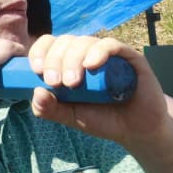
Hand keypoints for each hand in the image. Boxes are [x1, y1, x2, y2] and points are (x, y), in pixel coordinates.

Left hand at [27, 35, 167, 147]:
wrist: (136, 130)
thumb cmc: (101, 119)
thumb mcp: (70, 117)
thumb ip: (50, 109)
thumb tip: (35, 93)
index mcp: (68, 62)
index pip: (49, 44)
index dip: (40, 52)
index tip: (37, 71)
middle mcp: (86, 54)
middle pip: (64, 42)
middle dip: (55, 60)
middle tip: (55, 82)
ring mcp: (107, 54)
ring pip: (84, 42)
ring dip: (73, 59)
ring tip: (72, 83)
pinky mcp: (129, 57)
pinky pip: (111, 45)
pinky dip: (98, 52)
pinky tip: (91, 65)